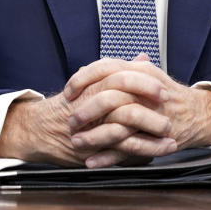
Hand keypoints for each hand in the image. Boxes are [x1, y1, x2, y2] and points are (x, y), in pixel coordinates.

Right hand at [0, 56, 180, 166]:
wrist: (40, 129)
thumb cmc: (70, 105)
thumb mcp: (92, 82)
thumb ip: (119, 71)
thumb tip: (143, 58)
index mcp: (95, 84)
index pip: (122, 75)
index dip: (145, 81)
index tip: (164, 86)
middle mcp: (93, 101)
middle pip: (124, 94)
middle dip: (150, 100)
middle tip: (169, 104)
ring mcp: (94, 124)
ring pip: (125, 123)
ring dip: (150, 128)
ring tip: (170, 133)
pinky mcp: (95, 146)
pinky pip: (122, 148)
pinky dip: (143, 150)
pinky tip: (159, 150)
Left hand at [63, 55, 210, 166]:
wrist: (198, 114)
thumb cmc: (168, 94)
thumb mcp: (146, 74)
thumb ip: (120, 70)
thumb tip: (90, 69)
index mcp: (140, 72)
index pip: (105, 68)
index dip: (82, 79)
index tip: (68, 91)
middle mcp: (144, 91)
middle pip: (108, 98)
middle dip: (85, 110)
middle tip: (70, 120)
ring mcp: (149, 116)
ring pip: (116, 126)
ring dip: (93, 136)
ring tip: (77, 142)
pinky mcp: (153, 138)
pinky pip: (126, 149)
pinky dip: (107, 157)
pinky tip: (91, 161)